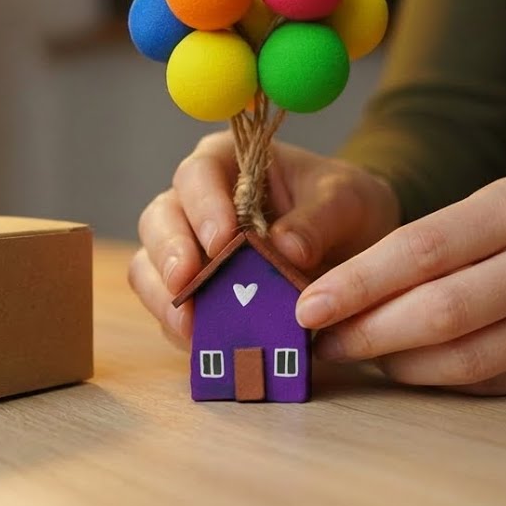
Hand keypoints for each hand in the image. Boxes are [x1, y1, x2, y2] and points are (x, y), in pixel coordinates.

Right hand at [128, 131, 399, 346]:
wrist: (355, 246)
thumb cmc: (342, 207)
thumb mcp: (346, 201)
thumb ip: (319, 219)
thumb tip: (285, 247)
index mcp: (226, 164)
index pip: (198, 175)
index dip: (202, 206)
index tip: (222, 240)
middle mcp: (196, 204)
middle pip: (159, 220)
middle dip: (168, 253)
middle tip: (186, 283)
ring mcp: (189, 251)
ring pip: (150, 266)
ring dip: (163, 296)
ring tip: (189, 323)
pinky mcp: (195, 294)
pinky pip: (172, 310)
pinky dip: (182, 327)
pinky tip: (202, 341)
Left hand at [296, 177, 505, 394]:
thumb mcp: (494, 208)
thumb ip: (426, 245)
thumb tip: (335, 293)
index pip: (420, 249)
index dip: (356, 283)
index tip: (308, 305)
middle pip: (438, 312)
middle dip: (366, 332)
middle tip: (321, 340)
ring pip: (461, 360)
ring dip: (395, 363)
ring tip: (356, 354)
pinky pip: (486, 383)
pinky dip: (435, 379)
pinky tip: (405, 367)